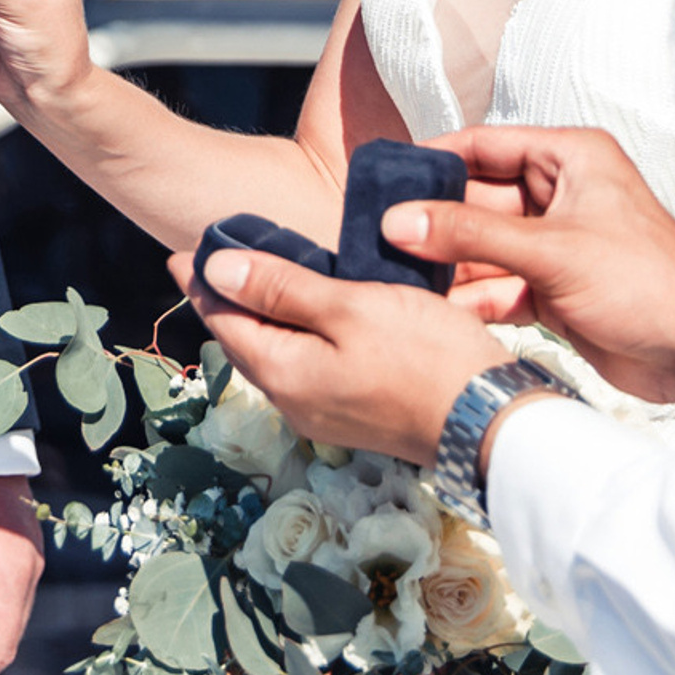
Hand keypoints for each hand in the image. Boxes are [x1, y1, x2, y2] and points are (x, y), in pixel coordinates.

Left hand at [172, 246, 500, 469]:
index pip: (224, 321)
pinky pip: (304, 367)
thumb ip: (280, 288)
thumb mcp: (349, 307)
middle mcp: (295, 402)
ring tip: (255, 280)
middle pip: (245, 342)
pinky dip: (292, 335)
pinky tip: (308, 315)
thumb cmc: (425, 357)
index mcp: (284, 374)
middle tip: (211, 261)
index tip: (182, 252)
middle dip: (225, 301)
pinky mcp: (355, 414)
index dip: (203, 283)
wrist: (492, 422)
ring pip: (276, 356)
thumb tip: (215, 269)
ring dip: (260, 318)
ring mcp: (326, 414)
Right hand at [401, 126, 674, 430]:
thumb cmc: (652, 283)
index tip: (385, 180)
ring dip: (449, 265)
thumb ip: (470, 234)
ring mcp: (556, 244)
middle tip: (381, 237)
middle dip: (434, 221)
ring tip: (400, 277)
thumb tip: (400, 221)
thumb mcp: (551, 251)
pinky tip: (441, 312)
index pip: (483, 145)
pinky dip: (473, 299)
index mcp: (569, 158)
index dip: (433, 161)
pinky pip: (499, 284)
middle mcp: (560, 194)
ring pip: (483, 246)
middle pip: (477, 198)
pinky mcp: (555, 288)